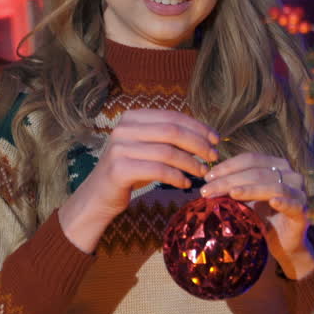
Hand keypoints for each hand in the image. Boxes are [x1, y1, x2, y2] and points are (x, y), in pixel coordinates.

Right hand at [59, 109, 217, 252]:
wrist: (98, 196)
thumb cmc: (129, 170)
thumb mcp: (146, 147)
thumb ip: (166, 137)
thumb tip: (204, 134)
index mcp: (131, 117)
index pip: (172, 116)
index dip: (197, 127)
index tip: (215, 139)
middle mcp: (124, 129)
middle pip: (172, 131)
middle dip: (198, 143)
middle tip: (214, 156)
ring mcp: (119, 148)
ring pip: (167, 152)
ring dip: (191, 163)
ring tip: (203, 172)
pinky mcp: (119, 169)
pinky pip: (158, 171)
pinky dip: (177, 177)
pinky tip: (185, 184)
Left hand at [200, 152, 313, 278]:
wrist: (283, 244)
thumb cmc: (263, 218)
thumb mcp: (246, 200)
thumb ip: (233, 187)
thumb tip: (207, 182)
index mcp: (277, 166)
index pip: (251, 159)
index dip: (228, 166)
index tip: (207, 177)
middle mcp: (291, 175)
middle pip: (258, 172)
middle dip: (230, 180)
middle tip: (208, 190)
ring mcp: (299, 192)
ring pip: (273, 186)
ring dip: (250, 189)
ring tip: (231, 193)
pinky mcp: (303, 212)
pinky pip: (293, 204)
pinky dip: (283, 202)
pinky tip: (272, 203)